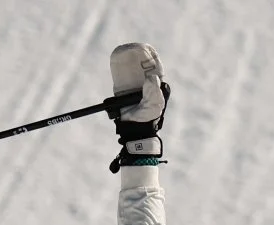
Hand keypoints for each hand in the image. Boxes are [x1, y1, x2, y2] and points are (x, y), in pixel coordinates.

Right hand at [108, 42, 167, 169]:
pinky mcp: (123, 89)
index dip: (151, 56)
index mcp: (156, 86)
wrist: (134, 128)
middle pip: (142, 65)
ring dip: (129, 59)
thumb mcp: (154, 105)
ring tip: (125, 50)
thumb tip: (152, 77)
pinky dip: (119, 67)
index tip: (146, 48)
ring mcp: (135, 86)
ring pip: (132, 69)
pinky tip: (117, 57)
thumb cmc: (148, 118)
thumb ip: (153, 92)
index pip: (155, 67)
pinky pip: (121, 75)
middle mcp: (146, 84)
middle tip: (133, 48)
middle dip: (138, 55)